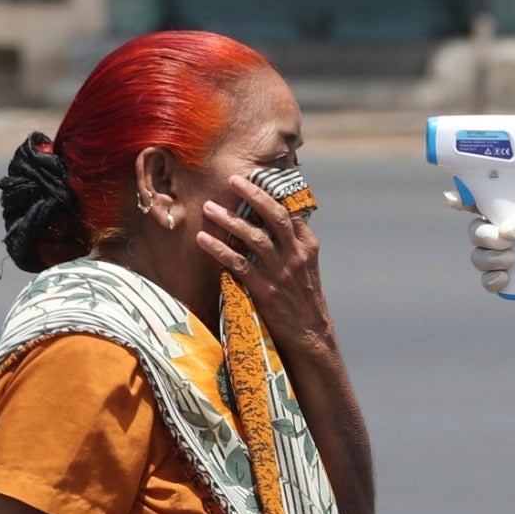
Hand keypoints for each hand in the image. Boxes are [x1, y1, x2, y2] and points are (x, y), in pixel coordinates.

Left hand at [201, 174, 334, 352]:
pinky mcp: (265, 290)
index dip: (270, 193)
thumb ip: (291, 246)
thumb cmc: (303, 300)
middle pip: (275, 217)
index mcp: (308, 247)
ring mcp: (282, 273)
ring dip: (229, 220)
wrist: (311, 336)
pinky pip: (239, 264)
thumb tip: (266, 224)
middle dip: (253, 195)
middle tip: (233, 180)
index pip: (290, 212)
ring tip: (208, 208)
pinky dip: (219, 250)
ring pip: (254, 237)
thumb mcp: (305, 269)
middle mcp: (297, 256)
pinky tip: (203, 240)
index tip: (253, 178)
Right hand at [465, 202, 514, 301]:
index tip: (453, 201)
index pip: (477, 205)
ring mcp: (501, 259)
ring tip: (513, 260)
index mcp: (507, 215)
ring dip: (490, 260)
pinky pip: (486, 282)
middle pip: (474, 234)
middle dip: (485, 238)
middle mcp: (500, 235)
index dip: (461, 200)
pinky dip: (492, 280)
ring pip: (477, 258)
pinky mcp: (507, 281)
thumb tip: (504, 233)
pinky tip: (506, 278)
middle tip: (507, 242)